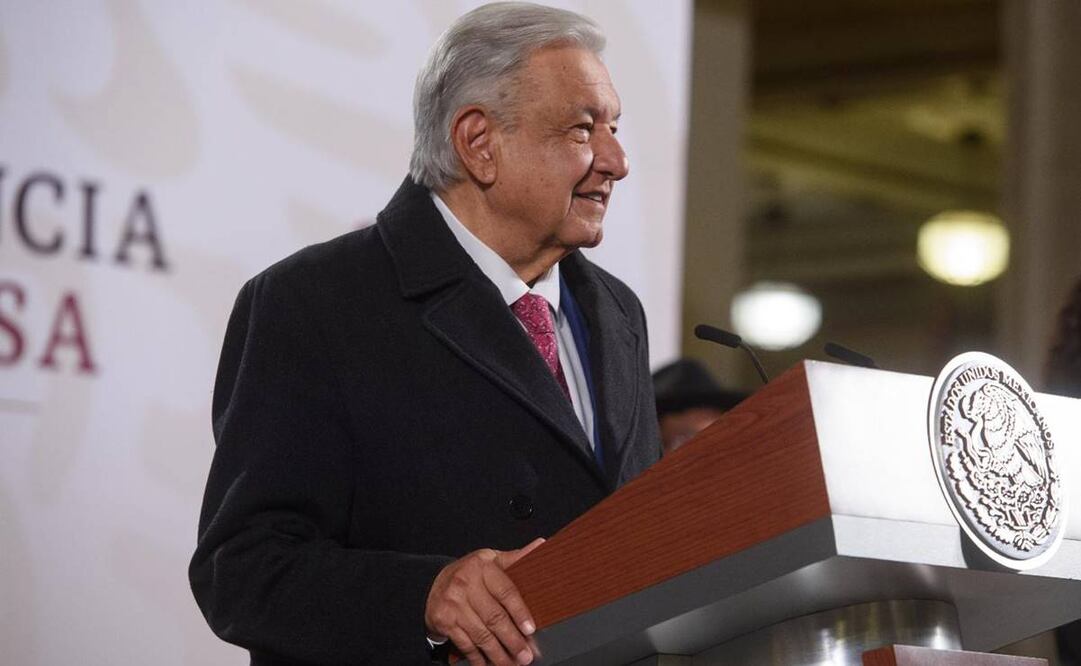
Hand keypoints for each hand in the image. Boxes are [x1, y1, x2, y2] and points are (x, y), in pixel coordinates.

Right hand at [425, 538, 544, 665]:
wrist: (433, 583)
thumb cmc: (470, 573)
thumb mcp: (491, 560)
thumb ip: (515, 558)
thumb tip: (541, 545)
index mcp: (482, 566)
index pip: (505, 591)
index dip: (520, 612)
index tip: (531, 629)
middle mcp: (465, 583)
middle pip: (494, 617)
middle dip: (513, 640)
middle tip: (526, 655)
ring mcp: (453, 604)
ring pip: (481, 634)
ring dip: (499, 654)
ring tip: (512, 664)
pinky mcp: (444, 621)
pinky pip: (466, 644)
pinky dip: (479, 658)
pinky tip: (489, 664)